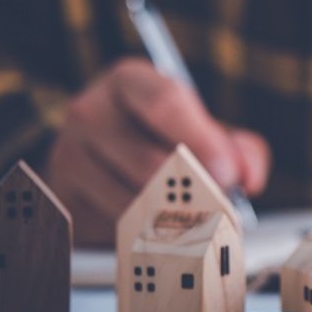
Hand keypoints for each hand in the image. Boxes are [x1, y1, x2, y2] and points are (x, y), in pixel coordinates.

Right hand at [43, 58, 270, 245]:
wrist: (103, 161)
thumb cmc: (163, 138)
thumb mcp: (205, 130)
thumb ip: (239, 147)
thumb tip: (247, 177)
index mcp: (129, 81)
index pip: (164, 103)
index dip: (203, 142)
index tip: (227, 173)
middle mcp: (91, 111)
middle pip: (150, 159)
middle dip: (194, 188)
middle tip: (220, 204)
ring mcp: (69, 153)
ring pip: (133, 198)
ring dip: (173, 214)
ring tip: (196, 215)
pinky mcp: (64, 195)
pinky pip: (114, 222)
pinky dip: (147, 230)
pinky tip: (161, 223)